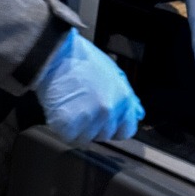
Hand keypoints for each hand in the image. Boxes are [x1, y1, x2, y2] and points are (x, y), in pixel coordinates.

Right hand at [34, 29, 144, 143]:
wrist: (57, 56)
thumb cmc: (83, 60)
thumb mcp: (114, 73)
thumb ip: (127, 97)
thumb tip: (137, 113)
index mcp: (123, 100)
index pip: (126, 131)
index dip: (116, 127)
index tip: (106, 122)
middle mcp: (107, 111)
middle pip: (104, 135)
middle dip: (95, 126)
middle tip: (84, 109)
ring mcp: (88, 118)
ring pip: (86, 139)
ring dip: (79, 129)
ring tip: (73, 109)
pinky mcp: (67, 123)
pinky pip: (69, 137)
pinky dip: (65, 129)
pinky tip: (64, 114)